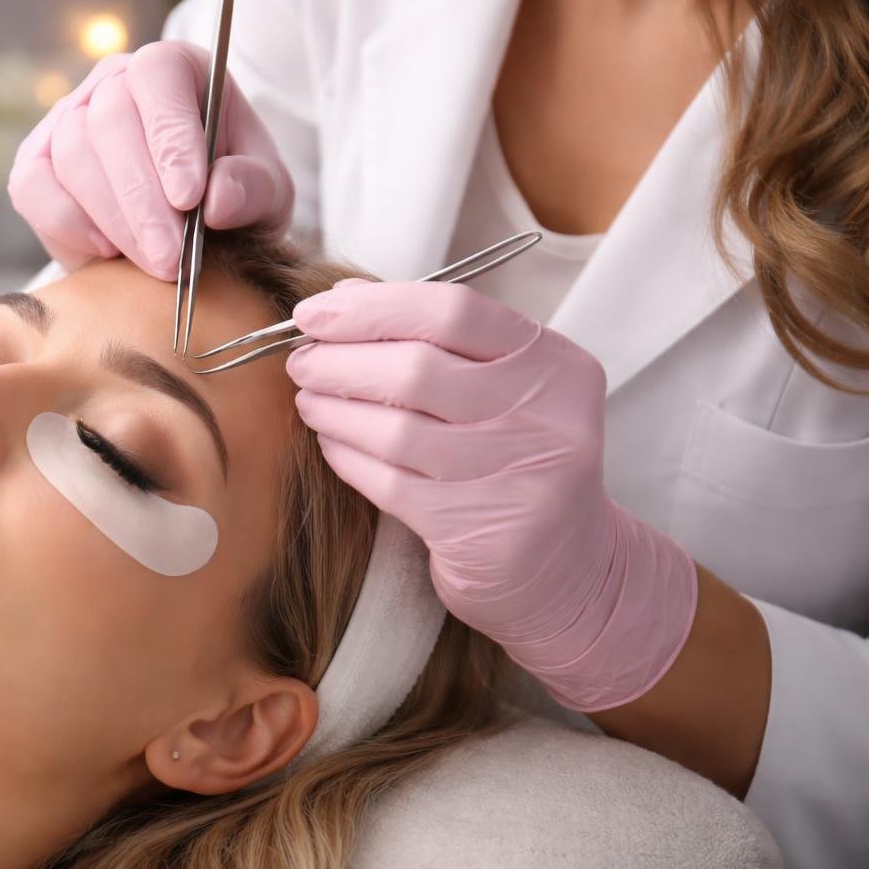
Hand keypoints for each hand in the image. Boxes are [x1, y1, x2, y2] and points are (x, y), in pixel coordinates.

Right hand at [7, 40, 294, 281]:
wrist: (184, 232)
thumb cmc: (227, 195)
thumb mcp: (265, 193)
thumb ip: (253, 188)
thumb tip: (218, 199)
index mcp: (171, 69)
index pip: (158, 78)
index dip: (171, 137)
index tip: (190, 199)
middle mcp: (112, 83)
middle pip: (109, 122)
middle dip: (142, 199)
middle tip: (172, 258)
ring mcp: (66, 120)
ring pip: (73, 157)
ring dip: (115, 220)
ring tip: (156, 264)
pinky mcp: (36, 166)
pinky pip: (34, 188)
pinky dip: (69, 224)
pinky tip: (107, 252)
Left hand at [286, 280, 698, 711]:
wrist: (567, 570)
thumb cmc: (518, 461)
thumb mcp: (506, 390)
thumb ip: (436, 339)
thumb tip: (344, 299)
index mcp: (553, 365)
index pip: (452, 311)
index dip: (371, 307)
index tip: (312, 313)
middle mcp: (543, 417)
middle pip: (415, 368)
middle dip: (340, 360)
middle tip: (302, 361)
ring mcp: (512, 476)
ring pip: (394, 428)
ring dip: (335, 408)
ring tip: (309, 400)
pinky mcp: (474, 530)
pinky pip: (387, 482)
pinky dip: (347, 456)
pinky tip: (330, 442)